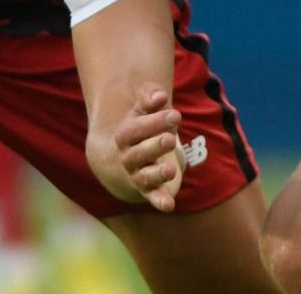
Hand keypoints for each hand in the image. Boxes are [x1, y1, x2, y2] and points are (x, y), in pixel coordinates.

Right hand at [91, 83, 184, 212]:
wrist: (129, 157)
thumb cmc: (143, 127)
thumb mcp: (144, 110)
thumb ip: (150, 98)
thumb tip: (160, 96)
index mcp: (125, 135)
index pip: (136, 129)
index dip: (155, 121)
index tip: (175, 115)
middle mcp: (128, 157)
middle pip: (139, 153)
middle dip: (155, 145)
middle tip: (170, 138)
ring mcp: (138, 175)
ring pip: (145, 176)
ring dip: (157, 174)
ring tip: (170, 169)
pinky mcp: (150, 190)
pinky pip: (153, 197)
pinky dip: (160, 202)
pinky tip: (169, 206)